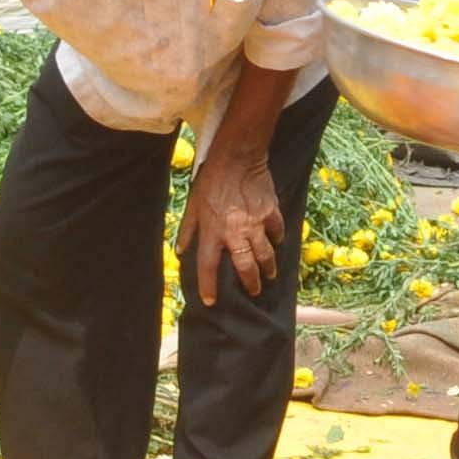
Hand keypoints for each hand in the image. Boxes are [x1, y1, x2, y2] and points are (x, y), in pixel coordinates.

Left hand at [179, 144, 286, 303]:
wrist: (238, 157)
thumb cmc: (211, 180)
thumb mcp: (193, 205)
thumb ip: (187, 230)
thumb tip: (180, 252)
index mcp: (213, 231)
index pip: (209, 266)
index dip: (208, 287)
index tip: (211, 301)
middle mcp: (236, 232)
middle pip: (245, 267)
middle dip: (250, 283)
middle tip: (253, 291)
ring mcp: (256, 223)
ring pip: (266, 254)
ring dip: (268, 267)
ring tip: (269, 274)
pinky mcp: (271, 212)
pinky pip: (278, 231)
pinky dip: (278, 239)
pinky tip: (277, 242)